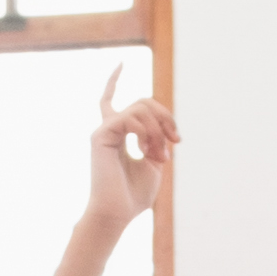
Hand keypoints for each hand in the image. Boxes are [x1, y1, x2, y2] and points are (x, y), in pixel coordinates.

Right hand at [74, 67, 178, 242]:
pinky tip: (144, 151)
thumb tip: (163, 127)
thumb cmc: (134, 195)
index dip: (113, 80)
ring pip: (140, 108)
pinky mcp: (100, 135)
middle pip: (143, 102)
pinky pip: (129, 118)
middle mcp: (108, 128)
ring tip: (159, 155)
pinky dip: (145, 132)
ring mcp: (103, 130)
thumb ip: (158, 141)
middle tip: (176, 141)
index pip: (111, 99)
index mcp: (118, 134)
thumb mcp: (154, 164)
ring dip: (159, 130)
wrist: (117, 213)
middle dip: (166, 117)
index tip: (120, 62)